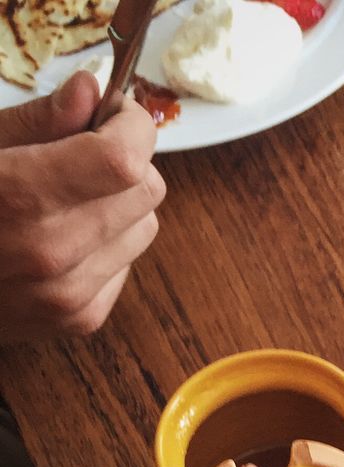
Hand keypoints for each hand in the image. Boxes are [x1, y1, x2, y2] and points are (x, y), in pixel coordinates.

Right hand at [0, 71, 164, 344]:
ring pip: (145, 228)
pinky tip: (59, 237)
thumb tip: (92, 90)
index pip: (123, 162)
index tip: (117, 112)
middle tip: (87, 150)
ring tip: (66, 198)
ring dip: (119, 205)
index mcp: (18, 198)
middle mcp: (51, 253)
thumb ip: (37, 121)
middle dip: (126, 161)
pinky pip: (126, 264)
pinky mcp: (81, 319)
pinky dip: (106, 244)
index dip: (131, 127)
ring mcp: (69, 295)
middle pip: (146, 191)